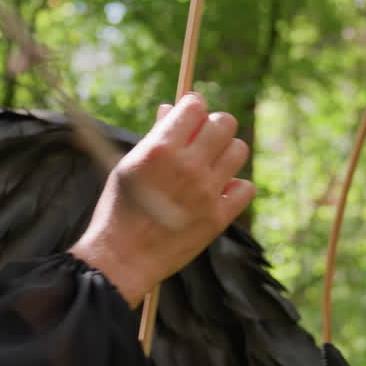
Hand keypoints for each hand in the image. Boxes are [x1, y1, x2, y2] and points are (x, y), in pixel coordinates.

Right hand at [69, 93, 254, 305]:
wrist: (123, 259)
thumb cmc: (120, 208)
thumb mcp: (128, 165)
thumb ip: (155, 135)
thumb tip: (172, 109)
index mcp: (160, 149)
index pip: (195, 106)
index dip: (194, 106)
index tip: (190, 114)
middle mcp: (187, 166)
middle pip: (224, 123)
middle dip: (213, 125)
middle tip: (202, 139)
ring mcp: (206, 192)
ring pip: (239, 150)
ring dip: (226, 152)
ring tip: (210, 165)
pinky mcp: (218, 217)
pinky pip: (246, 187)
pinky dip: (235, 187)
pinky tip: (218, 191)